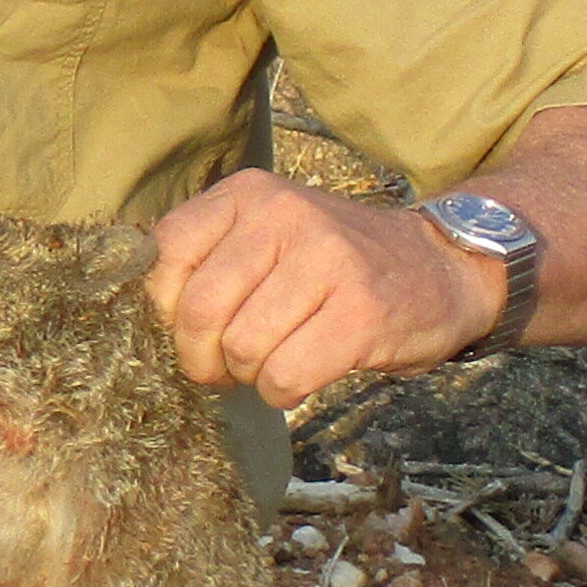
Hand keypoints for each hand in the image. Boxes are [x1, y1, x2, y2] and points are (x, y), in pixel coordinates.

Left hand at [144, 171, 496, 408]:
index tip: (191, 330)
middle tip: (225, 366)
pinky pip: (285, 374)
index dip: (165, 309)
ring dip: (249, 375)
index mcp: (250, 194)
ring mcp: (327, 261)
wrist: (441, 266)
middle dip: (201, 358)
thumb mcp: (270, 233)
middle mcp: (285, 216)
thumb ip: (211, 258)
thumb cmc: (338, 265)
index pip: (167, 253)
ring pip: (241, 349)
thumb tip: (145, 319)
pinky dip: (282, 392)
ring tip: (274, 362)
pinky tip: (300, 377)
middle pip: (197, 311)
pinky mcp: (360, 313)